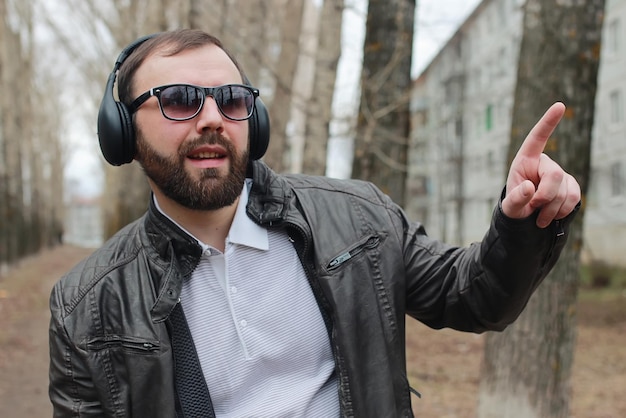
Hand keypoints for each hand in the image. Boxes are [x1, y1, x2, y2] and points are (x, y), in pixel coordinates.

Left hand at [502, 102, 580, 227]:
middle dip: (545, 196)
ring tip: (538, 215)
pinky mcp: (571, 186)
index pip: (537, 138)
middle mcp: (544, 163)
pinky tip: (551, 215)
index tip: (559, 106)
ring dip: (551, 209)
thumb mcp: (510, 206)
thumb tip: (529, 188)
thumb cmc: (515, 206)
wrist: (526, 217)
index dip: (548, 122)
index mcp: (525, 160)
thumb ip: (516, 199)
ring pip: (565, 192)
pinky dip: (562, 212)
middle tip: (533, 207)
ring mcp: (560, 174)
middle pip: (555, 176)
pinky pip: (574, 198)